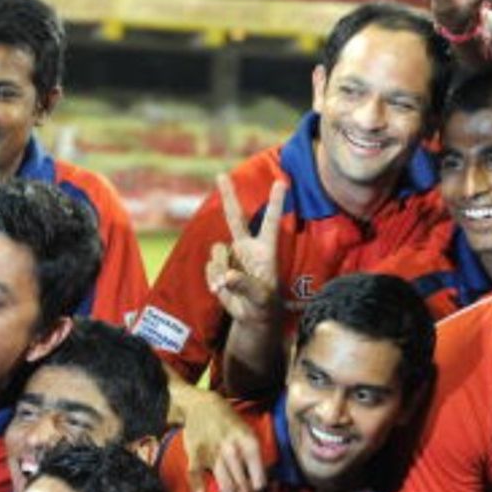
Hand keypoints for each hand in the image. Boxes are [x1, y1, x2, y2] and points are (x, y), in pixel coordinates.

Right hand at [177, 385, 265, 491]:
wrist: (201, 405)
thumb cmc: (229, 422)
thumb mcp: (248, 433)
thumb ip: (254, 456)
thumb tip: (263, 482)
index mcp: (249, 444)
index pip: (258, 477)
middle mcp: (232, 450)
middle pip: (242, 485)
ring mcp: (213, 453)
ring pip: (224, 484)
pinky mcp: (195, 455)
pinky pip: (196, 476)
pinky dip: (198, 491)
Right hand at [206, 176, 284, 326]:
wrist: (252, 317)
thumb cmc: (264, 305)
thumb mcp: (261, 299)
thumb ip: (246, 286)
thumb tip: (226, 275)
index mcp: (265, 250)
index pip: (270, 222)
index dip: (275, 202)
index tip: (282, 182)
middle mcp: (247, 247)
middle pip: (235, 216)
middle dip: (228, 195)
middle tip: (221, 174)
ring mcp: (231, 255)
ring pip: (216, 250)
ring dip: (218, 269)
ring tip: (228, 287)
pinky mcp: (218, 265)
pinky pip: (209, 267)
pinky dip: (213, 280)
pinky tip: (221, 290)